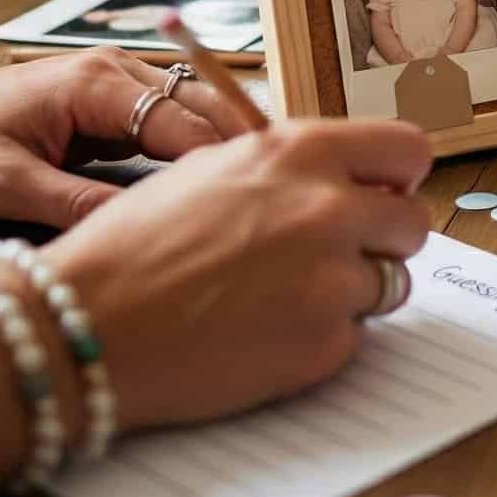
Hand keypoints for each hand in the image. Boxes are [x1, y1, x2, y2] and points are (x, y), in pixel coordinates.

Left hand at [0, 51, 250, 227]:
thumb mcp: (6, 185)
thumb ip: (78, 203)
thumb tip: (142, 226)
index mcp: (94, 83)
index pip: (180, 118)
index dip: (219, 155)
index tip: (253, 191)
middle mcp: (115, 69)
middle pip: (201, 100)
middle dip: (239, 139)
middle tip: (273, 185)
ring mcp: (116, 80)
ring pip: (193, 103)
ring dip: (223, 137)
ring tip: (256, 181)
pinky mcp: (111, 99)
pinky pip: (169, 115)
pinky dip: (198, 140)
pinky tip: (215, 174)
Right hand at [39, 119, 431, 432]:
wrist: (84, 325)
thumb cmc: (138, 244)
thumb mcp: (219, 167)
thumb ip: (295, 166)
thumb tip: (350, 176)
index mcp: (305, 151)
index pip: (409, 150)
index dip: (399, 178)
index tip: (386, 194)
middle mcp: (330, 208)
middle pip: (413, 222)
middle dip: (382, 240)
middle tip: (336, 256)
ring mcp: (331, 279)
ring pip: (391, 283)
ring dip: (355, 293)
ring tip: (285, 298)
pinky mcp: (323, 345)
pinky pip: (354, 338)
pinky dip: (320, 341)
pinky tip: (264, 335)